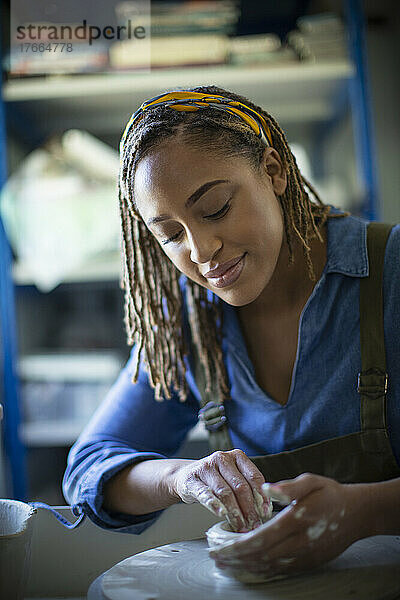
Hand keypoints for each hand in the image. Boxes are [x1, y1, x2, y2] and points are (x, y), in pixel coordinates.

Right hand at [169, 449, 270, 531]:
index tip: (265, 513)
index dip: (261, 496)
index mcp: (237, 456)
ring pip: (225, 492)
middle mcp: (222, 458)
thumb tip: (265, 511)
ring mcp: (206, 468)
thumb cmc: (215, 480)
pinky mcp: (192, 479)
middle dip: (249, 509)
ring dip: (235, 512)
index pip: (254, 476)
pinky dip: (215, 505)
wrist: (185, 476)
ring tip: (240, 526)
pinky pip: (205, 493)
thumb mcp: (233, 478)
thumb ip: (248, 489)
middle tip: (253, 526)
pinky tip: (221, 514)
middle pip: (240, 486)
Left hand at [209, 473, 372, 577]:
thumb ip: (288, 487)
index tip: (219, 544)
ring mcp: (304, 557)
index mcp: (297, 521)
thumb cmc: (331, 495)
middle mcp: (299, 543)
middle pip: (261, 557)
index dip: (238, 545)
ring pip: (269, 567)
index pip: (261, 538)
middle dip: (235, 559)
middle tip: (214, 556)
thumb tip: (266, 489)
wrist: (358, 514)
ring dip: (244, 567)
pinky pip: (280, 571)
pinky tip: (247, 568)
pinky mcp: (308, 563)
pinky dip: (260, 572)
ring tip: (224, 564)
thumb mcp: (312, 482)